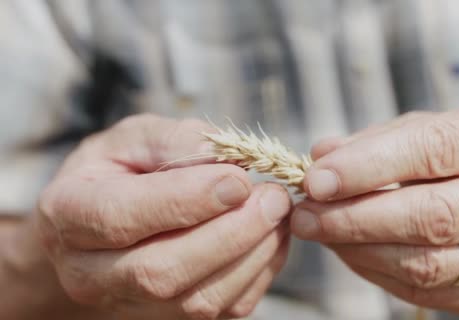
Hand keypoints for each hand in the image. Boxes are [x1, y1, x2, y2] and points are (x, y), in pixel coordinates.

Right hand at [36, 114, 290, 318]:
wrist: (106, 219)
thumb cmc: (121, 170)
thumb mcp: (135, 138)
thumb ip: (174, 141)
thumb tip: (226, 161)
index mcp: (69, 214)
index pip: (121, 217)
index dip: (184, 201)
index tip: (238, 180)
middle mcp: (90, 272)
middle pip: (161, 271)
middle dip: (230, 234)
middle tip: (273, 198)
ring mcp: (129, 303)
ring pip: (197, 300)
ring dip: (251, 255)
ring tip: (279, 212)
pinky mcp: (169, 318)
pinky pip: (222, 309)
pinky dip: (258, 273)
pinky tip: (272, 237)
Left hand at [292, 105, 458, 313]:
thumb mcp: (426, 128)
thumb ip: (376, 141)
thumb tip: (322, 157)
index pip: (435, 150)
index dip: (368, 167)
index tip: (318, 179)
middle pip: (434, 215)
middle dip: (356, 217)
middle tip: (306, 214)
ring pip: (428, 264)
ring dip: (360, 250)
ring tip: (318, 231)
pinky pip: (428, 291)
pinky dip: (377, 272)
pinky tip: (350, 251)